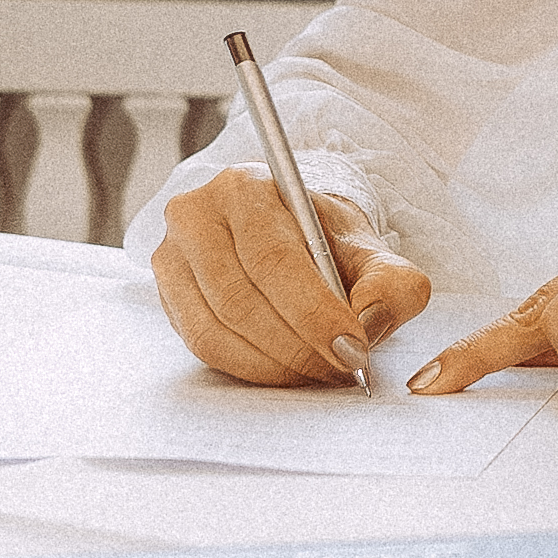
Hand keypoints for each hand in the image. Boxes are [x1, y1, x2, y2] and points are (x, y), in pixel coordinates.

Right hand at [155, 167, 432, 389]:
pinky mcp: (167, 297)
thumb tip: (369, 324)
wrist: (290, 236)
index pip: (273, 258)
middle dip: (298, 346)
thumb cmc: (327, 243)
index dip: (313, 312)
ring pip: (217, 329)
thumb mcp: (372, 252)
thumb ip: (391, 283)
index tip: (353, 349)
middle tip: (343, 369)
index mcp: (246, 186)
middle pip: (240, 298)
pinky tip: (286, 369)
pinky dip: (251, 368)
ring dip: (275, 364)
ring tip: (320, 371)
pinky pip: (203, 347)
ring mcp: (172, 257)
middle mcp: (196, 214)